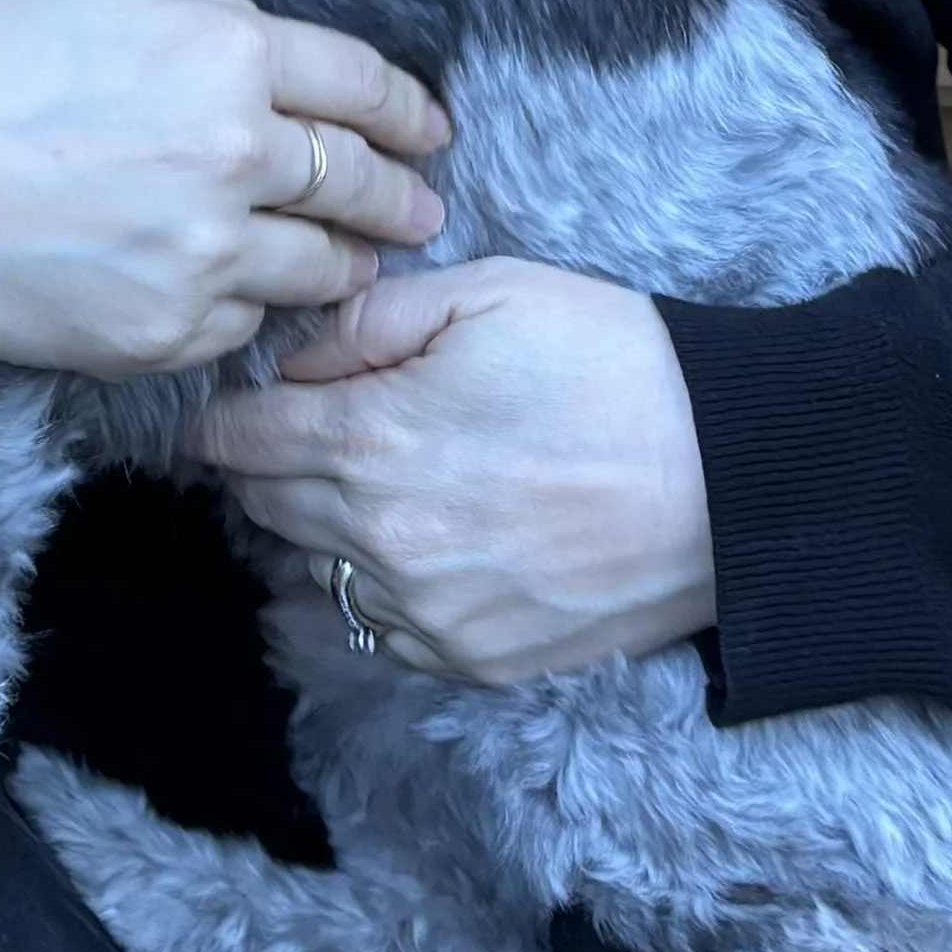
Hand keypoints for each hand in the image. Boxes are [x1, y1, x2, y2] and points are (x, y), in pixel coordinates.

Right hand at [0, 0, 448, 379]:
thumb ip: (214, 17)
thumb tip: (277, 56)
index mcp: (229, 54)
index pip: (365, 87)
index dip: (410, 110)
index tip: (430, 126)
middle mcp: (235, 156)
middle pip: (360, 183)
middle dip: (402, 196)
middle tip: (421, 204)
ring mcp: (204, 254)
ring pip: (321, 268)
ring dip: (350, 262)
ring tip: (360, 260)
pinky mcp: (164, 332)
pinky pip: (247, 320)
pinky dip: (261, 305)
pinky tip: (259, 293)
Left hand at [192, 258, 716, 685]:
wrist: (728, 476)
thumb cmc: (611, 363)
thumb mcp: (486, 292)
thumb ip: (371, 319)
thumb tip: (298, 356)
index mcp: (371, 442)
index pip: (239, 443)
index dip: (222, 416)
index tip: (225, 403)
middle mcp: (381, 542)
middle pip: (267, 509)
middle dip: (266, 464)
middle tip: (290, 428)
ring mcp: (428, 614)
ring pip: (316, 574)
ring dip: (318, 528)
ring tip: (364, 481)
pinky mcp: (474, 660)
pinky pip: (380, 633)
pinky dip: (375, 589)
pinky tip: (413, 543)